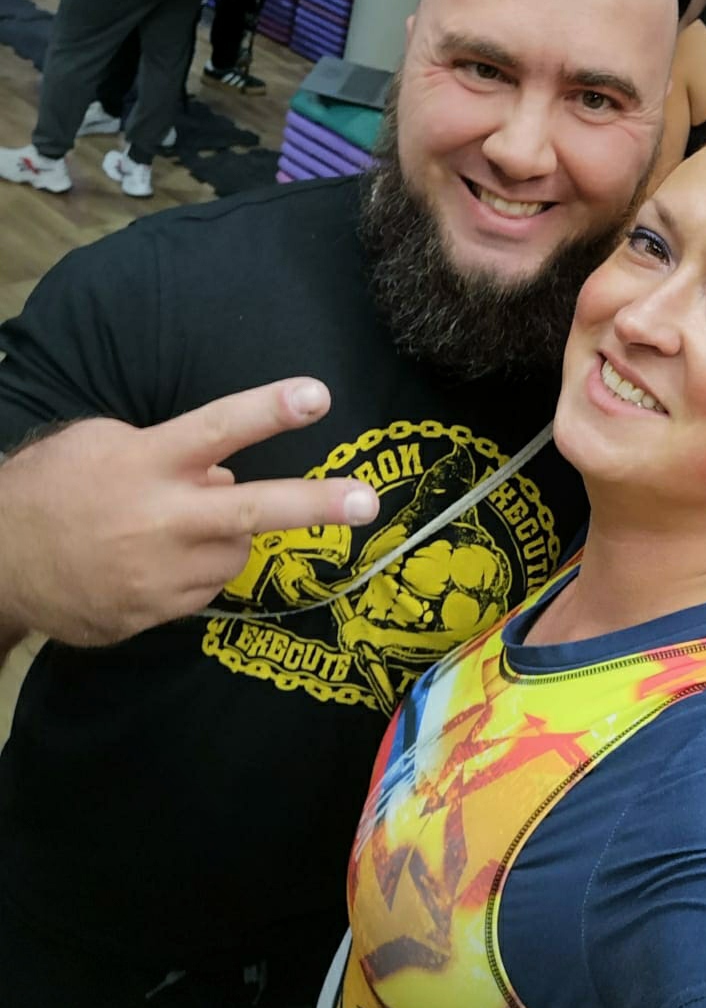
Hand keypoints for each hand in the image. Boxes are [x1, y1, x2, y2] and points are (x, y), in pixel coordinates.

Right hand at [0, 379, 378, 647]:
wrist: (2, 565)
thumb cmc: (55, 487)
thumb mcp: (102, 442)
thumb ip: (169, 447)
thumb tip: (223, 468)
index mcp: (147, 462)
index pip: (217, 429)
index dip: (268, 410)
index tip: (318, 395)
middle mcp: (161, 519)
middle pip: (252, 510)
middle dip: (315, 505)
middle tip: (367, 501)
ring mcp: (161, 573)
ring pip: (235, 548)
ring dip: (226, 532)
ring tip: (177, 522)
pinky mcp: (157, 612)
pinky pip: (208, 584)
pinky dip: (200, 566)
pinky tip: (158, 557)